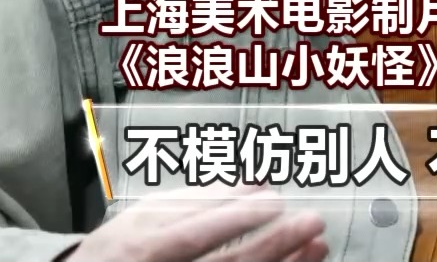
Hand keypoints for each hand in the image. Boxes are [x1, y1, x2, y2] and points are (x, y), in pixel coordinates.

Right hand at [64, 185, 328, 261]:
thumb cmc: (119, 252)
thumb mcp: (146, 218)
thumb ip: (199, 200)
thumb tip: (254, 184)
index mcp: (147, 248)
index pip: (196, 233)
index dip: (237, 218)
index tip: (276, 200)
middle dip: (274, 244)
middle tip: (312, 222)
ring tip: (317, 247)